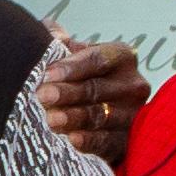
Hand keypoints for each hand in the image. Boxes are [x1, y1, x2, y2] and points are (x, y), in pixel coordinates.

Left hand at [38, 38, 149, 164]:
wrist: (93, 113)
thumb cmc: (80, 77)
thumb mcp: (71, 56)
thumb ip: (59, 43)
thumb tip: (51, 32)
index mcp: (121, 57)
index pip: (98, 59)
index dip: (73, 67)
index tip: (48, 74)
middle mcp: (132, 85)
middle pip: (97, 88)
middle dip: (68, 93)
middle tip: (43, 96)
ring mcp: (132, 114)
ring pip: (101, 116)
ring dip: (74, 117)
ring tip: (51, 119)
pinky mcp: (126, 142)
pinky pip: (108, 142)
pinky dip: (90, 141)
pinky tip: (73, 139)